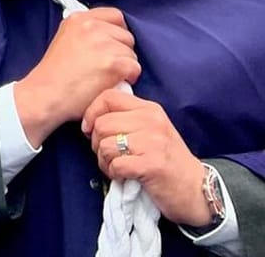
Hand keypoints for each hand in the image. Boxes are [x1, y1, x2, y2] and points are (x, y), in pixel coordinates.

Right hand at [13, 7, 139, 145]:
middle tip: (109, 64)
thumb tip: (109, 35)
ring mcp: (103, 44)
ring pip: (131, 53)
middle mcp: (91, 26)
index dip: (117, 32)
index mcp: (79, 18)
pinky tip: (114, 83)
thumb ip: (85, 31)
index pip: (115, 16)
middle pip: (126, 35)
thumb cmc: (55, 73)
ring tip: (108, 75)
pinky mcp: (113, 64)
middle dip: (121, 50)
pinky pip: (134, 68)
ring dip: (125, 65)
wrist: (46, 93)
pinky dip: (129, 77)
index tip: (112, 44)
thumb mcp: (65, 38)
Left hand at [82, 89, 212, 227]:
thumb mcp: (152, 129)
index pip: (108, 96)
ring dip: (104, 160)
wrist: (198, 190)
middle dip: (96, 142)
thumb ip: (128, 117)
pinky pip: (116, 164)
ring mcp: (153, 142)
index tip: (89, 129)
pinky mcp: (152, 165)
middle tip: (106, 155)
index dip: (91, 112)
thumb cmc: (169, 160)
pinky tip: (122, 176)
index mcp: (149, 109)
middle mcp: (151, 121)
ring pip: (106, 144)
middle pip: (102, 123)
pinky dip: (113, 173)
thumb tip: (93, 115)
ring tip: (114, 167)